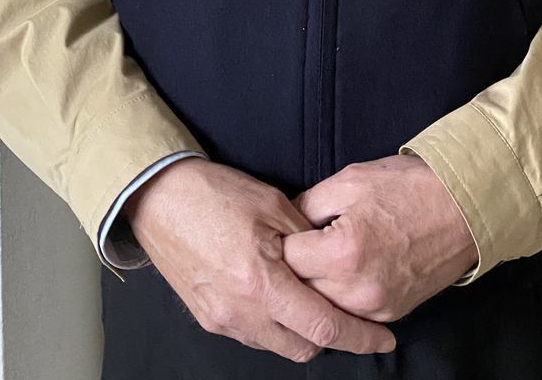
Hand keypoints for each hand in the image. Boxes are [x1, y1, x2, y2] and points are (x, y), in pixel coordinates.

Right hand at [122, 158, 396, 362]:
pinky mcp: (207, 318)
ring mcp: (221, 320)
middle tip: (349, 314)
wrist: (157, 198)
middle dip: (331, 337)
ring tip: (310, 298)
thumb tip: (331, 260)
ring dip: (299, 330)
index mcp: (262, 284)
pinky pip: (252, 334)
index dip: (359, 337)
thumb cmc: (215, 193)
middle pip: (302, 347)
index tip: (383, 339)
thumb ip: (307, 240)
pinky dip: (272, 324)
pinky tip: (277, 295)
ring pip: (276, 345)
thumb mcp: (273, 205)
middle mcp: (241, 313)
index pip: (323, 326)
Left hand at [282, 155, 478, 322]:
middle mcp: (357, 290)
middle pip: (300, 290)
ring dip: (314, 286)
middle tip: (298, 243)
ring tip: (318, 257)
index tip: (284, 230)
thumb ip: (308, 204)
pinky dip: (339, 296)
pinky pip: (348, 313)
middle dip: (293, 268)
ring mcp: (375, 308)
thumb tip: (286, 223)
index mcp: (343, 252)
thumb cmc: (408, 187)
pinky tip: (341, 272)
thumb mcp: (350, 180)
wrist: (463, 207)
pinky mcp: (390, 314)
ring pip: (322, 307)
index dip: (281, 240)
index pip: (286, 259)